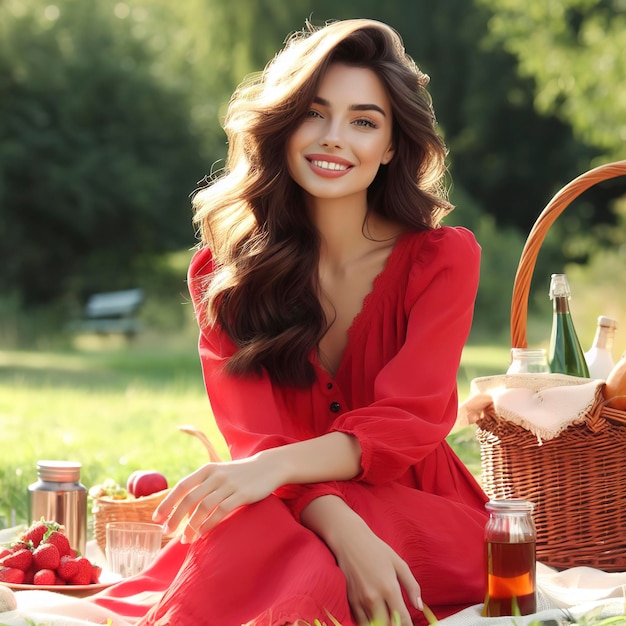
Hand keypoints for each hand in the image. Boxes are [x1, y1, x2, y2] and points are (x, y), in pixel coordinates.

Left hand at [152, 455, 279, 542]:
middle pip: (189, 499)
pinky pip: (221, 512)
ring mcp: (229, 485)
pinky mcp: (242, 494)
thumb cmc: (239, 474)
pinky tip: (203, 534)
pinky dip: (209, 524)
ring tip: (186, 539)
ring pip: (204, 508)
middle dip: (175, 518)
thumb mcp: (219, 473)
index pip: (182, 486)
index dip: (168, 503)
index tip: (157, 519)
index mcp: (207, 470)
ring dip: (192, 526)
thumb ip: (202, 485)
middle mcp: (216, 476)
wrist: (268, 466)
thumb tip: (181, 508)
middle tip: (167, 533)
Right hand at [335, 525, 420, 625]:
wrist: (350, 540)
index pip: (402, 619)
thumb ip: (412, 586)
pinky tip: (375, 615)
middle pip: (388, 625)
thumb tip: (419, 606)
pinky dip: (369, 622)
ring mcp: (361, 600)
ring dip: (382, 624)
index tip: (409, 625)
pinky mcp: (351, 600)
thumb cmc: (375, 549)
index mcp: (389, 588)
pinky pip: (361, 621)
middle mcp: (374, 598)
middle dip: (395, 625)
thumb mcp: (399, 563)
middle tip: (399, 620)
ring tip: (387, 617)